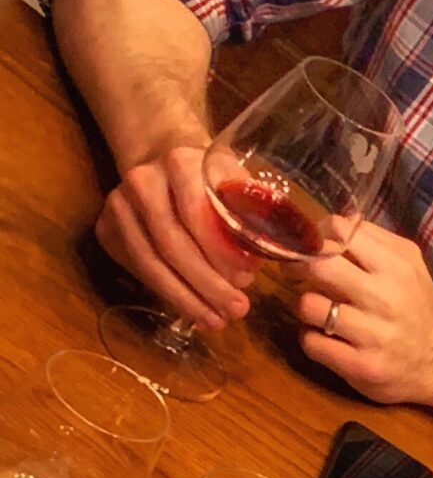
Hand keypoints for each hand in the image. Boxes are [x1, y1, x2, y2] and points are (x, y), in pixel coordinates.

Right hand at [97, 144, 255, 328]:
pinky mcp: (106, 228)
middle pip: (172, 243)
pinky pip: (136, 268)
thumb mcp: (239, 180)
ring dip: (185, 297)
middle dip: (206, 283)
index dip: (221, 251)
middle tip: (236, 310)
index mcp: (180, 162)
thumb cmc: (213, 176)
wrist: (160, 156)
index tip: (247, 279)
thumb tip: (282, 254)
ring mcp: (118, 205)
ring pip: (149, 262)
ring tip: (216, 321)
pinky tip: (194, 310)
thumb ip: (255, 210)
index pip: (197, 212)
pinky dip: (167, 293)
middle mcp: (142, 181)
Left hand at [290, 220, 432, 405]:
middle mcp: (386, 298)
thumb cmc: (418, 309)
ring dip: (307, 307)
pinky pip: (311, 342)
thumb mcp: (409, 267)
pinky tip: (328, 338)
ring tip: (322, 312)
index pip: (339, 231)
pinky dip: (312, 338)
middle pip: (318, 265)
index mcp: (397, 267)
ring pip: (308, 305)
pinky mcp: (360, 366)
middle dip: (298, 266)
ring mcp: (373, 335)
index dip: (317, 236)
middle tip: (299, 274)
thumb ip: (375, 240)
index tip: (315, 248)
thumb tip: (338, 221)